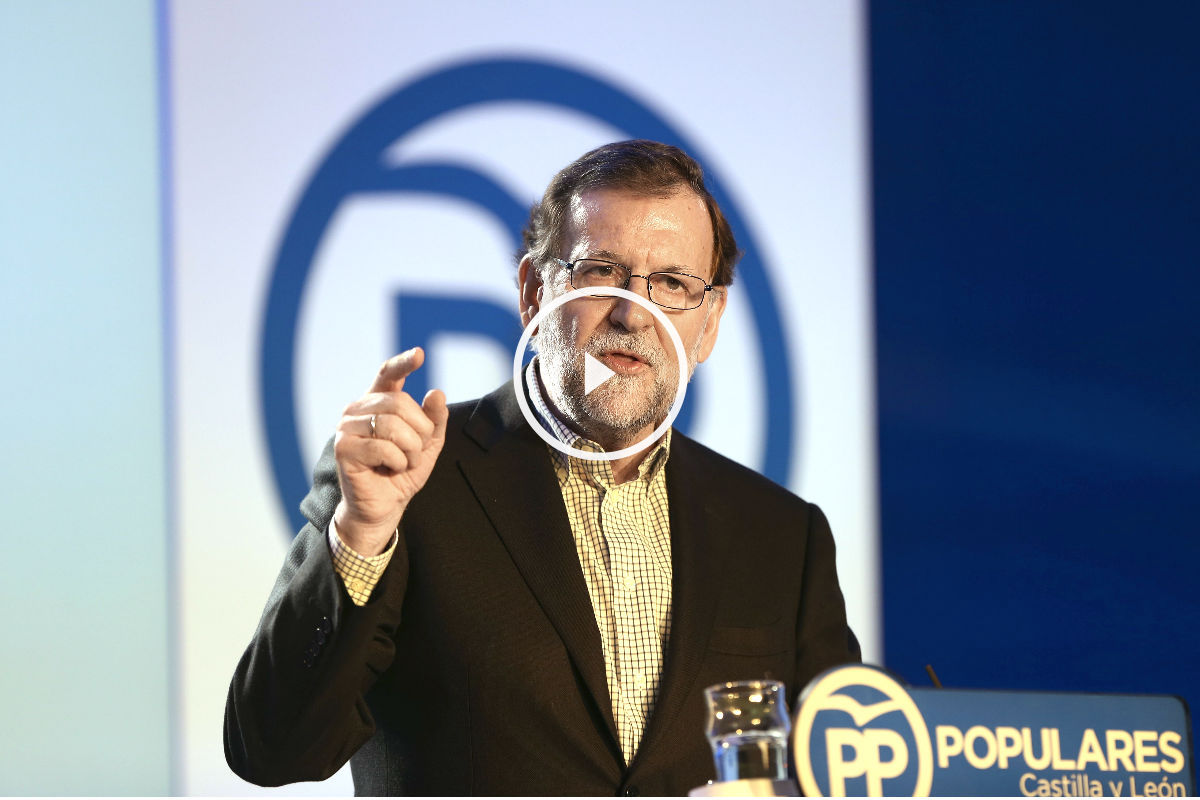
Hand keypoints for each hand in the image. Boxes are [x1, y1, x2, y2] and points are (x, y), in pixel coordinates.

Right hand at [331, 347, 447, 554]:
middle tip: (416, 452)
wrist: (385, 506)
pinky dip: (397, 461)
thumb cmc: (403, 472)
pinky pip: (382, 447)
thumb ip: (435, 419)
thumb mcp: (428, 444)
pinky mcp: (343, 448)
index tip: (420, 355)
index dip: (403, 363)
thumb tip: (436, 392)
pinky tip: (389, 469)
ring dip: (410, 450)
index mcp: (378, 402)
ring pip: (392, 425)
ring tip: (404, 462)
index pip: (388, 374)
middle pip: (400, 402)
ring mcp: (347, 427)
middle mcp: (359, 409)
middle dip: (420, 431)